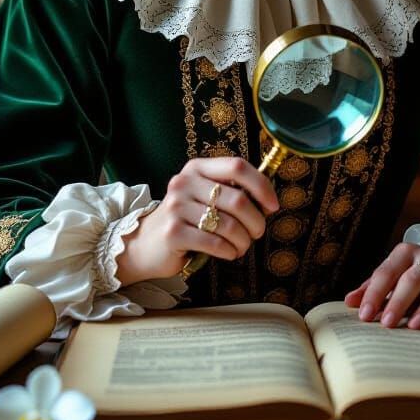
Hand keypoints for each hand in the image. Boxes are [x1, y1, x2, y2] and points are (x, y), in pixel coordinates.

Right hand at [115, 157, 279, 285]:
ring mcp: (176, 207)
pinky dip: (229, 251)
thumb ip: (230, 192)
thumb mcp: (204, 197)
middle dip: (256, 222)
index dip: (261, 185)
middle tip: (257, 233)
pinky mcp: (173, 233)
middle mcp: (184, 183)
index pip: (237, 166)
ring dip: (243, 241)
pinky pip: (215, 243)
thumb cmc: (186, 220)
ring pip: (229, 225)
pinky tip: (228, 253)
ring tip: (242, 246)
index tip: (273, 205)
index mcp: (197, 168)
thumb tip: (268, 201)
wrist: (145, 244)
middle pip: (237, 200)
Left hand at [344, 241, 419, 330]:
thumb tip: (350, 302)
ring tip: (414, 326)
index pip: (387, 272)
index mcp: (407, 253)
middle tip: (387, 324)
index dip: (374, 293)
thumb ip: (375, 286)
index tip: (365, 315)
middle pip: (412, 279)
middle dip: (398, 301)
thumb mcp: (400, 271)